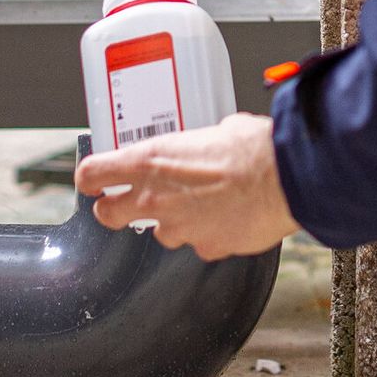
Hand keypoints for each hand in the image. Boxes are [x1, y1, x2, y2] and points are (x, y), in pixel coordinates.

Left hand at [74, 113, 300, 260]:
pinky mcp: (205, 248)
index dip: (90, 179)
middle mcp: (155, 198)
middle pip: (108, 214)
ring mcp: (179, 228)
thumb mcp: (217, 129)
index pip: (93, 174)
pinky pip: (199, 243)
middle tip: (124, 203)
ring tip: (200, 206)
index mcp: (150, 161)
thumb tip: (208, 142)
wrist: (285, 179)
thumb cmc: (254, 149)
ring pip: (161, 232)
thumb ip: (197, 144)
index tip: (93, 180)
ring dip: (173, 221)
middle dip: (113, 210)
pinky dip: (208, 234)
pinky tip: (227, 218)